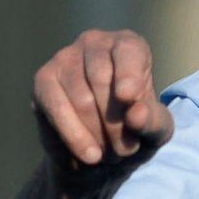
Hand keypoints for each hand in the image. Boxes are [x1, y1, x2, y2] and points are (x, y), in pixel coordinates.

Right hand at [33, 30, 174, 179]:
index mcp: (128, 45)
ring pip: (81, 98)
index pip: (128, 52)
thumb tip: (136, 114)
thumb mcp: (155, 130)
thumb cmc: (132, 130)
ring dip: (98, 133)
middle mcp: (95, 43)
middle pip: (102, 79)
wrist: (97, 152)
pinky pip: (57, 108)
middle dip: (116, 122)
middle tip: (125, 150)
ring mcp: (65, 58)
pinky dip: (75, 135)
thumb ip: (153, 121)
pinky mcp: (43, 80)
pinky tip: (90, 155)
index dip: (129, 75)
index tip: (129, 97)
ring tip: (109, 153)